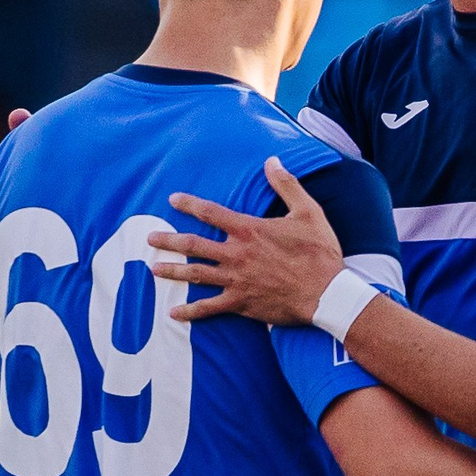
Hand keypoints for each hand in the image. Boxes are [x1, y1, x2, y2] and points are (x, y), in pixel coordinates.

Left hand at [148, 158, 347, 326]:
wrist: (326, 293)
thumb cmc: (319, 253)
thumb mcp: (308, 211)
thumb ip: (286, 185)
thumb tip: (272, 161)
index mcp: (248, 230)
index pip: (210, 212)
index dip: (189, 204)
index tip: (172, 199)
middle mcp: (236, 254)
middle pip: (193, 244)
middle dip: (168, 240)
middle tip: (149, 238)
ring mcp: (235, 280)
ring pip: (195, 274)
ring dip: (172, 272)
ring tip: (154, 269)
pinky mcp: (240, 303)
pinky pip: (209, 308)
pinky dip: (191, 311)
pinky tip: (174, 314)